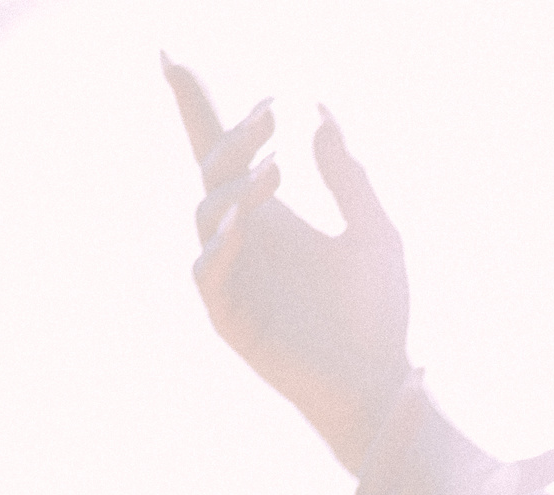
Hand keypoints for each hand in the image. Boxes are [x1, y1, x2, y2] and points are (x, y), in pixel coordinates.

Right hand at [163, 56, 411, 471]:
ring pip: (209, 213)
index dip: (193, 102)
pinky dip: (224, 242)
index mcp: (267, 211)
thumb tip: (321, 112)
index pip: (220, 147)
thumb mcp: (375, 233)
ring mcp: (233, 277)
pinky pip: (212, 271)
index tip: (170, 53)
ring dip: (236, 186)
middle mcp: (242, 237)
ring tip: (274, 170)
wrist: (383, 382)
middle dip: (235, 135)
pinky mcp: (231, 318)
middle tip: (272, 113)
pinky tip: (246, 220)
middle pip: (211, 168)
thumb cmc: (379, 313)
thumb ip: (349, 176)